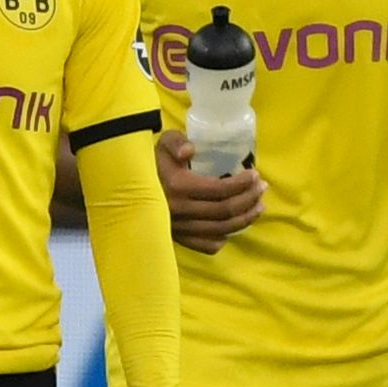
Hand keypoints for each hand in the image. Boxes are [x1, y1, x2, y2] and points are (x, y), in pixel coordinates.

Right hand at [156, 124, 266, 254]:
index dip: (242, 184)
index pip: (220, 190)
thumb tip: (191, 151)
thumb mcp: (162, 142)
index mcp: (178, 186)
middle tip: (262, 188)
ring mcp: (179, 228)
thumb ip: (176, 141)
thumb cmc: (150, 161)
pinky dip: (224, 237)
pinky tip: (234, 225)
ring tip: (259, 206)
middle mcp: (180, 211)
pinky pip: (206, 245)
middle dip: (249, 199)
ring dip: (245, 218)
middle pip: (225, 211)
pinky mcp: (177, 238)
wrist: (125, 187)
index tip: (255, 175)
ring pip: (220, 230)